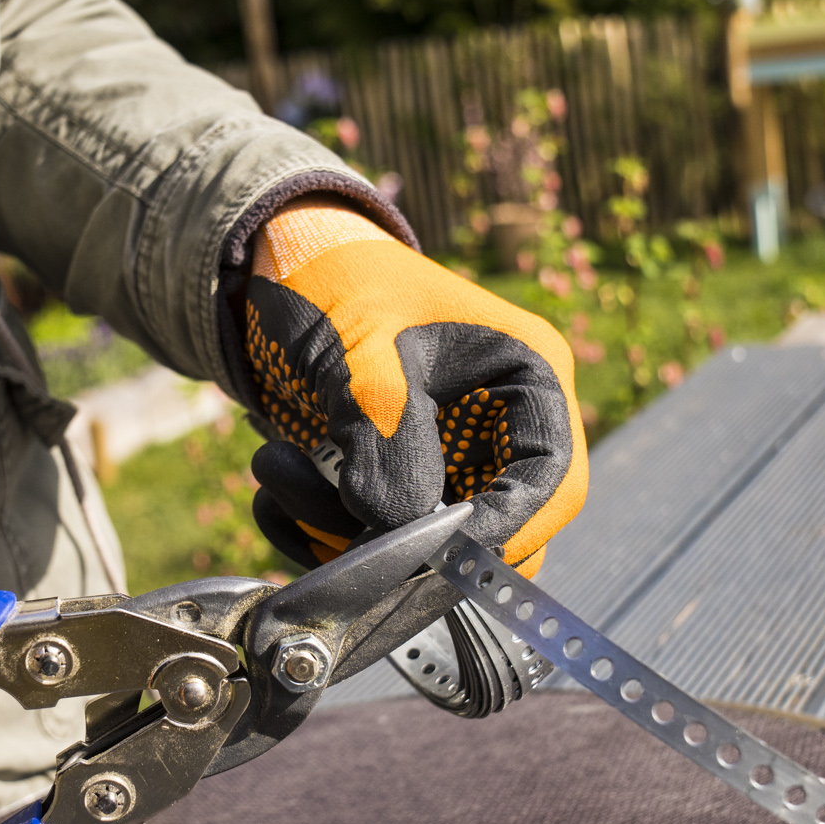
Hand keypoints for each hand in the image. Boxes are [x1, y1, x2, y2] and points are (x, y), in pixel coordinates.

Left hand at [239, 197, 585, 571]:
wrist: (278, 268)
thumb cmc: (335, 284)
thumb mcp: (359, 347)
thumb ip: (386, 433)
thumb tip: (398, 528)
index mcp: (527, 374)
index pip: (552, 478)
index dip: (504, 528)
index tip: (433, 555)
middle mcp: (501, 427)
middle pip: (491, 530)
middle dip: (404, 539)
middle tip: (327, 517)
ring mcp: (449, 461)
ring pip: (423, 547)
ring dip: (339, 530)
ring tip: (272, 465)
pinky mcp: (397, 485)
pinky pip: (374, 543)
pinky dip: (317, 530)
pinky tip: (273, 485)